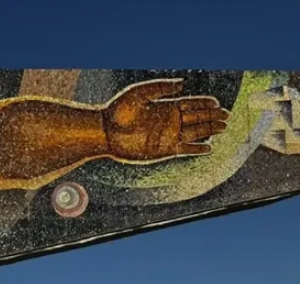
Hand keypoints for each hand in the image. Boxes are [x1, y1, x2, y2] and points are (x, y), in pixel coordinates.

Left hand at [103, 79, 227, 160]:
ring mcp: (167, 136)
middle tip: (227, 116)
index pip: (191, 104)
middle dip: (212, 116)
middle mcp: (169, 121)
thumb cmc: (118, 110)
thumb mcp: (139, 93)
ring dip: (209, 130)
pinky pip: (185, 150)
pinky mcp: (163, 150)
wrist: (104, 132)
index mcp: (166, 106)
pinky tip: (209, 147)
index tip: (217, 103)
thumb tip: (183, 84)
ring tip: (223, 128)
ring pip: (195, 133)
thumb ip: (161, 88)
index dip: (205, 103)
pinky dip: (197, 149)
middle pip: (197, 118)